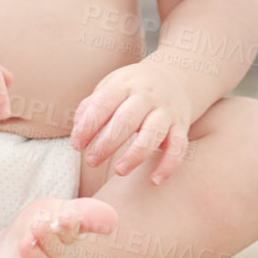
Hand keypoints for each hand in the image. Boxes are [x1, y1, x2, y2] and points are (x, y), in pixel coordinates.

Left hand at [70, 62, 192, 183]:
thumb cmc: (131, 89)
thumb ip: (91, 108)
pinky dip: (168, 165)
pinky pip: (178, 147)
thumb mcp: (110, 88)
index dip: (88, 125)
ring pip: (153, 133)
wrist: (173, 77)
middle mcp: (146, 96)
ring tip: (119, 171)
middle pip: (126, 120)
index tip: (77, 145)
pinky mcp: (181, 126)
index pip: (103, 104)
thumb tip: (77, 136)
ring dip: (135, 154)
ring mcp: (166, 111)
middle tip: (91, 161)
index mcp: (124, 85)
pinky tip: (154, 180)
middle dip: (107, 143)